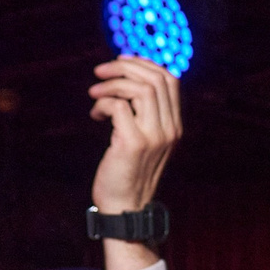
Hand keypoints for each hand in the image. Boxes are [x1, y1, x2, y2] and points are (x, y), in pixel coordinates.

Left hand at [87, 58, 181, 214]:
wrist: (124, 206)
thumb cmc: (127, 172)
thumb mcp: (143, 140)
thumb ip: (143, 115)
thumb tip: (127, 82)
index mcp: (174, 127)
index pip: (170, 80)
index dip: (145, 64)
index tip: (121, 62)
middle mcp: (170, 130)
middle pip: (156, 79)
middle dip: (124, 67)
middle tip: (101, 72)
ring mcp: (154, 136)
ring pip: (139, 88)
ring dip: (111, 83)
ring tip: (94, 93)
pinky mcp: (133, 143)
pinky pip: (118, 106)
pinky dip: (102, 103)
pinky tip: (95, 115)